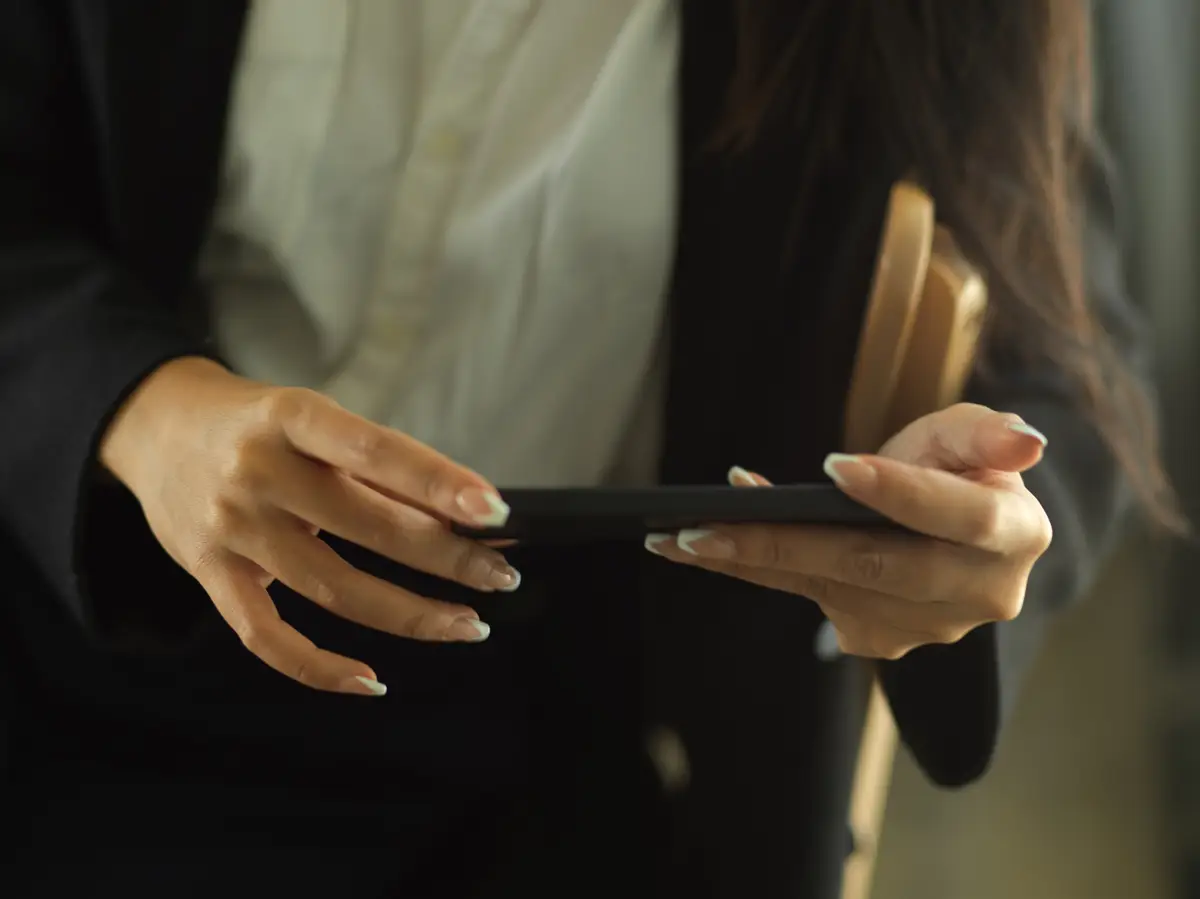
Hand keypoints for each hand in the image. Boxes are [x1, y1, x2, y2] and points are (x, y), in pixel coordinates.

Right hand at [100, 357, 518, 695]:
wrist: (155, 427)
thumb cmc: (258, 423)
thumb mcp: (311, 419)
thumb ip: (377, 466)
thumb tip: (465, 517)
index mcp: (290, 417)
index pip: (375, 451)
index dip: (438, 482)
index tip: (493, 511)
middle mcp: (257, 472)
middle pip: (367, 526)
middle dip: (447, 559)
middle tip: (502, 577)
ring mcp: (231, 529)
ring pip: (333, 587)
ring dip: (410, 614)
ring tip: (467, 623)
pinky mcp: (210, 575)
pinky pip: (267, 637)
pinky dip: (320, 668)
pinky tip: (373, 680)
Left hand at [645, 404, 1053, 659]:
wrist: (954, 529)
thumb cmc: (959, 468)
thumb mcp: (971, 435)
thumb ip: (987, 436)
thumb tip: (1025, 444)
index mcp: (1014, 537)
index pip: (958, 517)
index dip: (899, 493)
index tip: (836, 467)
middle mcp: (976, 595)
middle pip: (880, 569)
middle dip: (789, 546)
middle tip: (708, 528)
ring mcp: (924, 626)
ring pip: (829, 589)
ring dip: (750, 561)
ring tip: (678, 537)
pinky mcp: (878, 636)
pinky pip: (807, 595)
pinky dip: (752, 567)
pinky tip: (695, 546)